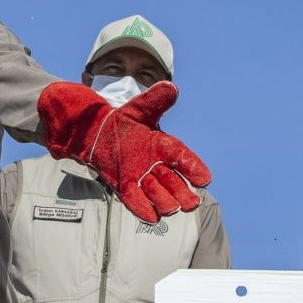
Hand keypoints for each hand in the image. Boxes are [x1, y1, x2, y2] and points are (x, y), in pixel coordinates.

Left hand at [38, 80, 211, 222]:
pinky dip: (145, 210)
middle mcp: (158, 166)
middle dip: (183, 194)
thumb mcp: (138, 108)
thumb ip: (155, 100)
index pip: (184, 159)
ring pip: (160, 197)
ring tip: (162, 200)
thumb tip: (171, 87)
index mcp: (165, 146)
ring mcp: (143, 179)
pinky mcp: (127, 189)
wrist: (98, 133)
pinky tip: (151, 215)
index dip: (194, 169)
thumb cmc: (124, 121)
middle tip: (189, 201)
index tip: (204, 179)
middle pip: (176, 185)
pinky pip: (138, 204)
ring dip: (163, 200)